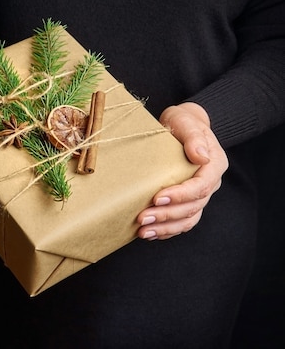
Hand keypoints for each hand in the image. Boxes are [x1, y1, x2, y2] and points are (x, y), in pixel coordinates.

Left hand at [136, 102, 228, 239]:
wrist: (182, 126)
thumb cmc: (183, 122)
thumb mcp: (186, 121)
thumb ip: (193, 137)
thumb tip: (201, 156)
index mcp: (214, 165)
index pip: (200, 187)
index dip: (180, 195)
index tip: (157, 198)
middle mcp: (210, 183)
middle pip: (193, 207)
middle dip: (167, 215)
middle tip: (143, 218)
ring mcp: (200, 194)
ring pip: (188, 218)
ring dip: (166, 228)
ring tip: (144, 232)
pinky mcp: (188, 200)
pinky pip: (182, 221)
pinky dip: (168, 230)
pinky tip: (151, 234)